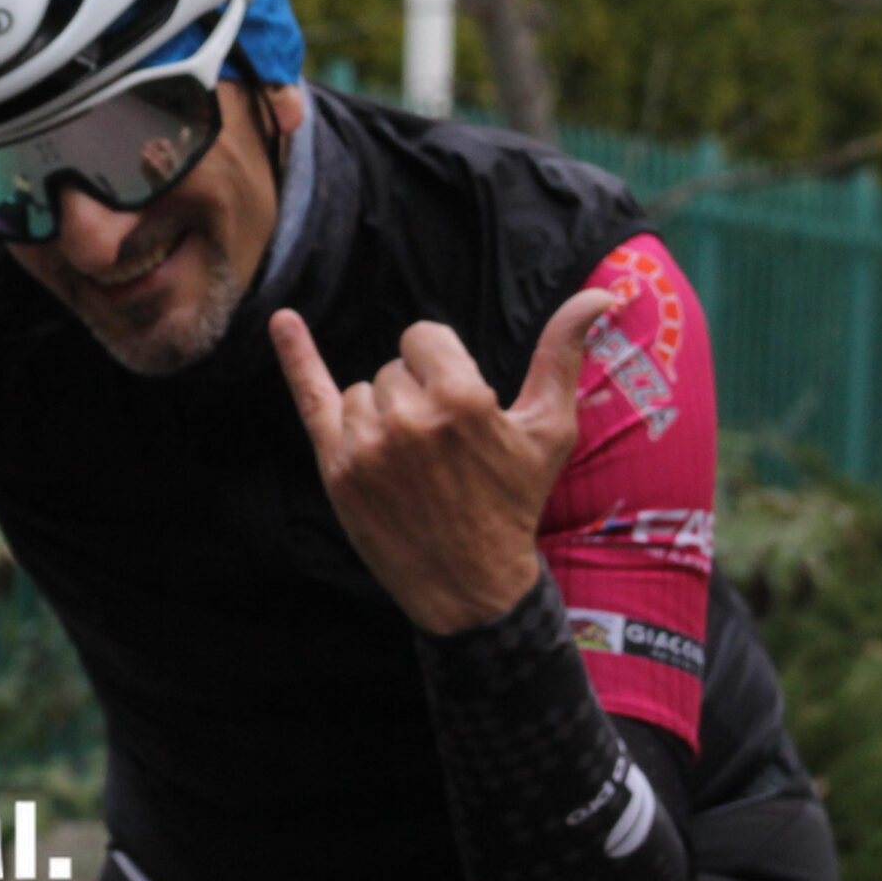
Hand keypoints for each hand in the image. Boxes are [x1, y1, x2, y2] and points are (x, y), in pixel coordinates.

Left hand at [268, 291, 616, 634]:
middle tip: (440, 450)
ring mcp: (366, 443)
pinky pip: (310, 396)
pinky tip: (283, 321)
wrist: (470, 584)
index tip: (458, 405)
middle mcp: (408, 417)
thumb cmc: (513, 501)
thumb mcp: (549, 430)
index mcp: (461, 399)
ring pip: (361, 391)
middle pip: (393, 367)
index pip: (423, 337)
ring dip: (381, 414)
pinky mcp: (335, 467)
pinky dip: (295, 356)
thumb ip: (562, 355)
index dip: (441, 366)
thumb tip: (599, 295)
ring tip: (412, 462)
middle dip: (415, 395)